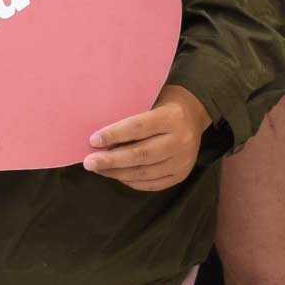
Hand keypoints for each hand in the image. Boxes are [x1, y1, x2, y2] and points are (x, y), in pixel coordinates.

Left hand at [84, 84, 210, 190]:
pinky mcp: (181, 175)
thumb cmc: (163, 103)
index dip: (114, 135)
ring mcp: (183, 161)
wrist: (194, 113)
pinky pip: (152, 184)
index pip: (138, 128)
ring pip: (144, 172)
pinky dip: (131, 181)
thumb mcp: (151, 100)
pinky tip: (117, 175)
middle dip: (111, 160)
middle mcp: (180, 141)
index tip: (93, 140)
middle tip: (89, 162)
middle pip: (140, 154)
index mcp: (172, 117)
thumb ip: (130, 116)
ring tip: (99, 169)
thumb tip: (99, 136)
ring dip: (117, 173)